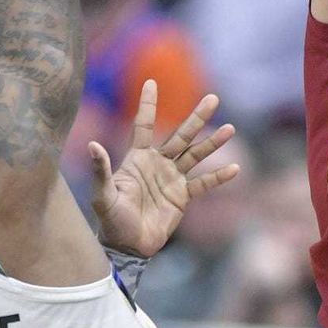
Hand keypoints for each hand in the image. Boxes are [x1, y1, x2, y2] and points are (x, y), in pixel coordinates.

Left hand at [90, 81, 238, 257]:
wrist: (127, 245)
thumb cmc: (111, 219)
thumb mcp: (103, 195)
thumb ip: (101, 170)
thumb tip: (93, 145)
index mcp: (137, 158)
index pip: (143, 125)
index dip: (147, 105)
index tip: (151, 82)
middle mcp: (158, 164)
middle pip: (180, 136)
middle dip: (196, 117)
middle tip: (213, 98)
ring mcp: (172, 179)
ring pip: (195, 155)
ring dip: (212, 143)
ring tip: (230, 128)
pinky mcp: (182, 197)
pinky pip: (203, 183)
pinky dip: (218, 177)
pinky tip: (234, 168)